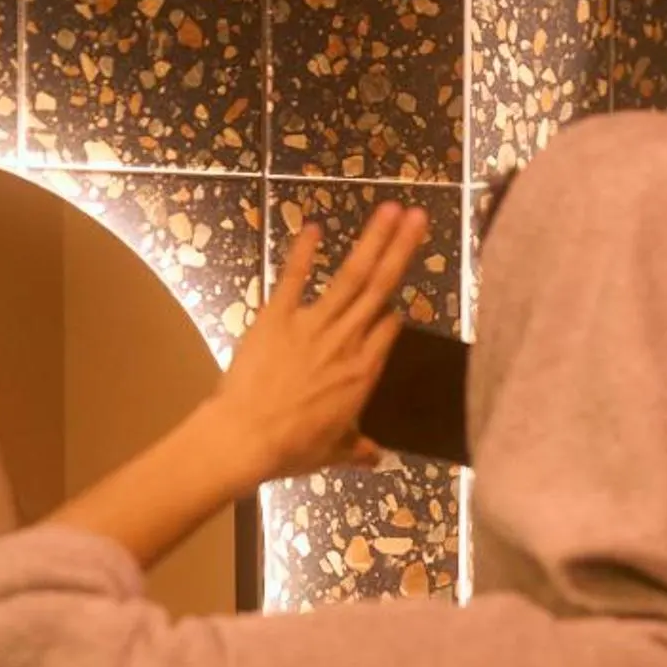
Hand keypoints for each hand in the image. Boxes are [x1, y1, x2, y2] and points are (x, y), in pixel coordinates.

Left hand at [199, 202, 423, 481]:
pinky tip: (313, 226)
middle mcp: (346, 340)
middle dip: (402, 249)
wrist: (246, 437)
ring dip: (372, 240)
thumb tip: (375, 456)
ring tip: (392, 209)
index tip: (399, 297)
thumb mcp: (332, 453)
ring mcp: (312, 324)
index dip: (395, 310)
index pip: (390, 327)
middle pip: (381, 287)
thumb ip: (356, 449)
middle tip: (420, 216)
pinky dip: (302, 252)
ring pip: (351, 276)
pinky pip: (293, 279)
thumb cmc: (291, 449)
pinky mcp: (277, 316)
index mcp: (364, 372)